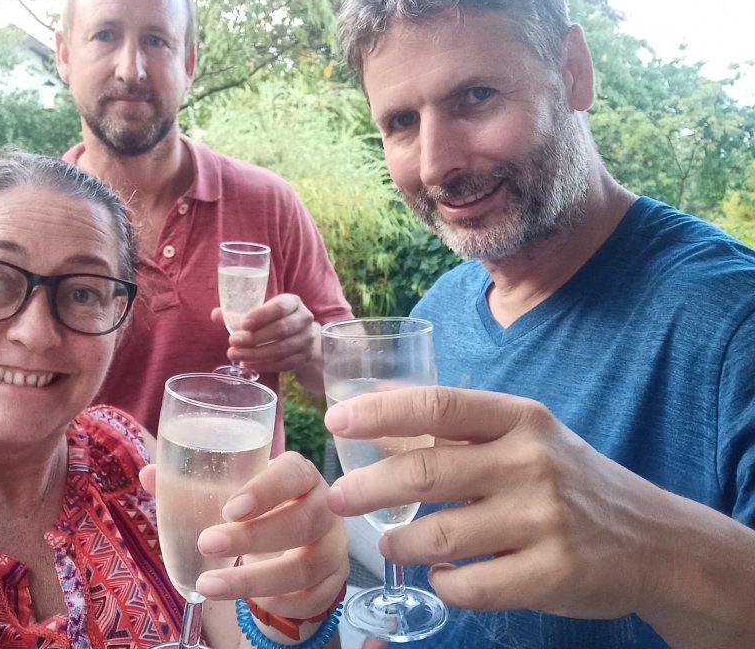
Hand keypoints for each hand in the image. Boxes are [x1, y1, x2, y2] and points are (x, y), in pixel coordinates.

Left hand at [142, 451, 348, 616]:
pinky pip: (312, 598)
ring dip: (254, 580)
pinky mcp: (336, 580)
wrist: (295, 545)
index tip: (231, 508)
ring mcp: (334, 545)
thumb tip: (148, 475)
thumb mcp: (230, 494)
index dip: (266, 490)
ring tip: (209, 584)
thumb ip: (190, 484)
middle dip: (252, 538)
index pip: (293, 473)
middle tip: (205, 544)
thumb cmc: (258, 511)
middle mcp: (324, 506)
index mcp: (299, 474)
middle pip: (303, 520)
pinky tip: (249, 603)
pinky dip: (278, 603)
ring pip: (305, 566)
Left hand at [211, 294, 319, 379]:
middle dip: (254, 338)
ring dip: (256, 354)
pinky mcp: (304, 358)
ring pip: (282, 349)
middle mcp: (304, 319)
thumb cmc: (274, 320)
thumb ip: (238, 313)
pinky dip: (264, 365)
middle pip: (281, 329)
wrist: (300, 336)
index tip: (244, 325)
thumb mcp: (261, 312)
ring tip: (236, 355)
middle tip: (233, 342)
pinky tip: (248, 364)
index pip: (280, 307)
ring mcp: (306, 340)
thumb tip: (216, 314)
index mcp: (293, 302)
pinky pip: (284, 363)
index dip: (262, 315)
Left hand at [324, 385, 674, 620]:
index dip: (379, 414)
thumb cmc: (569, 479)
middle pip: (425, 472)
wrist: (653, 539)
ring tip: (388, 541)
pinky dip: (443, 583)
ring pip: (438, 536)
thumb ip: (461, 424)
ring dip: (399, 542)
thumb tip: (375, 404)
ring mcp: (544, 519)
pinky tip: (442, 575)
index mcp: (520, 418)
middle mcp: (531, 462)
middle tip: (337, 497)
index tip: (335, 423)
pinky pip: (469, 585)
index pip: (437, 406)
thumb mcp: (526, 434)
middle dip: (367, 487)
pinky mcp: (552, 573)